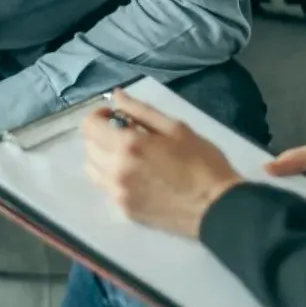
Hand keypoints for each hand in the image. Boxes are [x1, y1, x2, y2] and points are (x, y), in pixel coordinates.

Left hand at [82, 89, 243, 238]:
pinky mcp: (125, 211)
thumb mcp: (175, 128)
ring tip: (127, 154)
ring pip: (92, 169)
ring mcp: (119, 194)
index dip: (98, 115)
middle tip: (124, 132)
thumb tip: (117, 95)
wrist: (217, 208)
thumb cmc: (202, 162)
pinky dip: (113, 176)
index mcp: (129, 146)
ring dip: (102, 156)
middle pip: (88, 147)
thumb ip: (141, 110)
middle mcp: (116, 171)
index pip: (90, 126)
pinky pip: (106, 187)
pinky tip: (136, 174)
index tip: (114, 115)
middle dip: (101, 134)